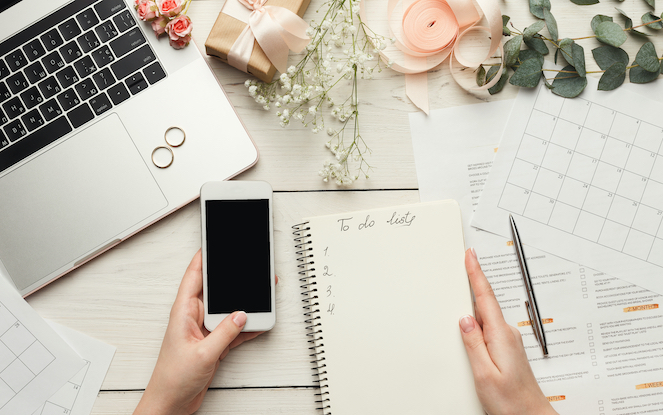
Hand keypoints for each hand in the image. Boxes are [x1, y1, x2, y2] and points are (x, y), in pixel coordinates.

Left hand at [133, 250, 269, 414]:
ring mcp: (205, 330)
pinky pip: (233, 329)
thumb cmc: (173, 379)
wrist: (171, 404)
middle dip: (232, 280)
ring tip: (261, 295)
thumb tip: (242, 314)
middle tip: (248, 268)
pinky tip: (259, 322)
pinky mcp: (214, 343)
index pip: (193, 276)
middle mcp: (193, 317)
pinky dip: (246, 327)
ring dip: (243, 305)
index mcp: (183, 312)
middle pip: (216, 290)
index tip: (215, 242)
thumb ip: (225, 333)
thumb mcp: (203, 354)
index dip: (203, 257)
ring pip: (228, 310)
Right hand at [459, 248, 557, 414]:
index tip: (471, 255)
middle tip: (463, 264)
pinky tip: (471, 325)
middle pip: (485, 304)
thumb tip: (464, 319)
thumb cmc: (510, 402)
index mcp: (500, 336)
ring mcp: (508, 342)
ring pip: (486, 317)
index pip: (485, 297)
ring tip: (462, 296)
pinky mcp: (507, 350)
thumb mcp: (483, 374)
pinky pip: (488, 329)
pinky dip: (478, 321)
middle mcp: (507, 335)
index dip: (477, 274)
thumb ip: (473, 344)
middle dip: (473, 284)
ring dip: (474, 305)